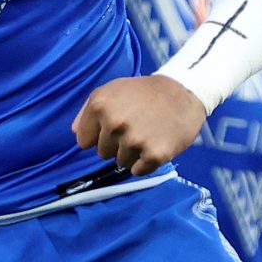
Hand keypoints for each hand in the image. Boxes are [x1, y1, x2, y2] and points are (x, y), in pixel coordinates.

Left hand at [74, 75, 206, 174]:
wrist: (184, 91)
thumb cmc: (144, 92)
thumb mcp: (112, 90)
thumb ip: (88, 111)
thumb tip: (76, 133)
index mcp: (100, 105)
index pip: (84, 141)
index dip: (99, 135)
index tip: (115, 125)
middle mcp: (114, 123)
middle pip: (102, 153)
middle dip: (116, 144)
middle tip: (136, 127)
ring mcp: (134, 140)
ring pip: (121, 163)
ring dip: (132, 153)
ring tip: (148, 134)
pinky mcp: (154, 155)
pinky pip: (138, 171)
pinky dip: (146, 163)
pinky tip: (156, 144)